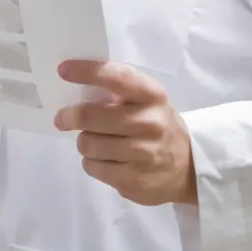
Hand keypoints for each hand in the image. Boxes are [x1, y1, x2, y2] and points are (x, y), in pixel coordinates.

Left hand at [55, 60, 196, 206]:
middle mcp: (150, 123)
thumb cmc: (156, 125)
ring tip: (97, 142)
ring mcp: (143, 154)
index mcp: (152, 96)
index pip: (117, 78)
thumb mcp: (147, 101)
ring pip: (88, 144)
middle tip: (63, 118)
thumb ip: (119, 92)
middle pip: (92, 117)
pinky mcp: (133, 180)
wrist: (188, 168)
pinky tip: (107, 160)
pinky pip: (92, 167)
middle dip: (69, 116)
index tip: (63, 70)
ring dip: (85, 142)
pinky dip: (92, 162)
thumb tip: (76, 87)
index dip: (87, 72)